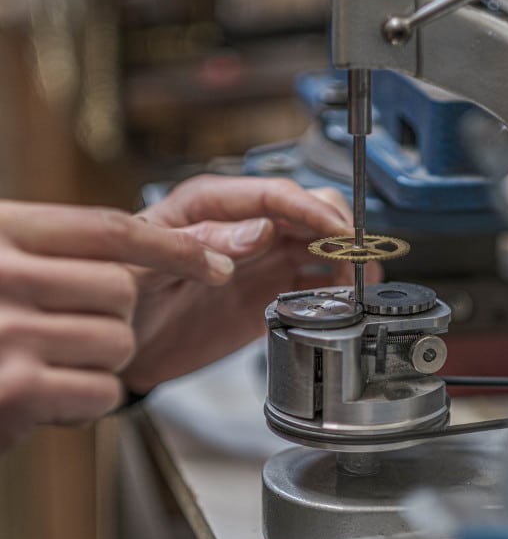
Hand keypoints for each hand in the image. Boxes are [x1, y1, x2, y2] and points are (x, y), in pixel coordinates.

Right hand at [0, 201, 233, 451]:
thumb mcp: (0, 266)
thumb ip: (54, 253)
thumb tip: (164, 254)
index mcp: (0, 231)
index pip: (109, 228)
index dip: (173, 246)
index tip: (217, 263)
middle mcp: (0, 273)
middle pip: (122, 289)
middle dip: (118, 319)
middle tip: (74, 335)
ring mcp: (5, 330)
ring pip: (118, 343)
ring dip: (101, 362)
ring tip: (51, 365)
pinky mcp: (14, 389)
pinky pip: (103, 390)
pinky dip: (87, 400)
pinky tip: (47, 396)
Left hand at [123, 175, 378, 392]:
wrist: (118, 344)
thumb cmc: (121, 291)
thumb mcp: (146, 264)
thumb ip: (200, 244)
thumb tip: (261, 232)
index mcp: (210, 204)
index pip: (274, 194)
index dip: (312, 211)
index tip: (340, 233)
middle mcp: (244, 226)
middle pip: (309, 211)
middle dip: (340, 231)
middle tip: (356, 261)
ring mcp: (261, 260)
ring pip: (322, 247)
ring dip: (347, 263)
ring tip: (357, 287)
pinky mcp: (271, 295)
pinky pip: (316, 285)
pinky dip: (338, 293)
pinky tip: (345, 304)